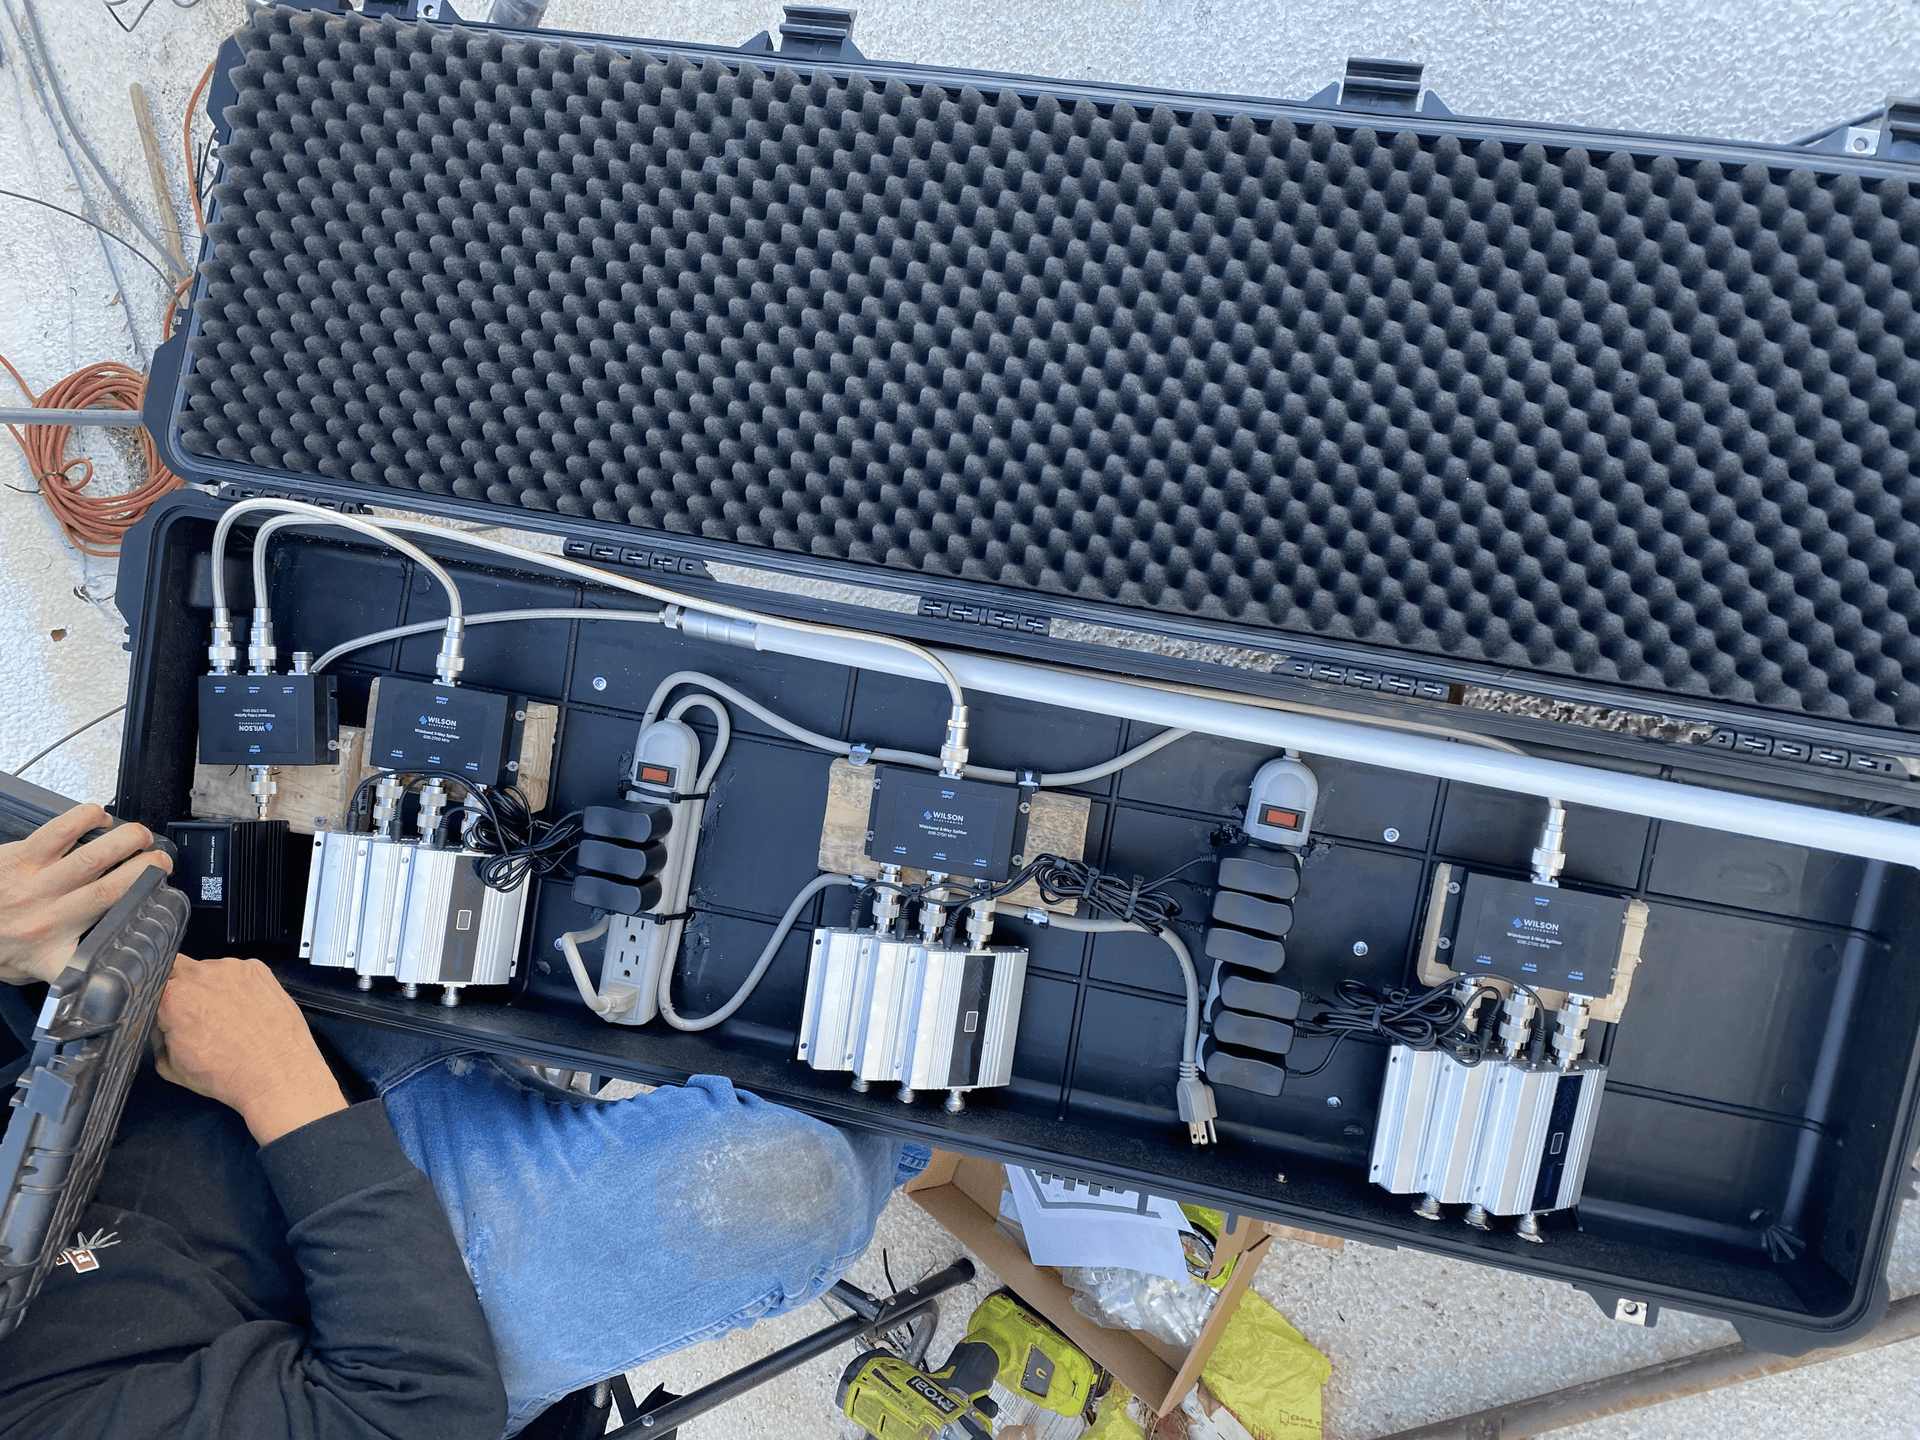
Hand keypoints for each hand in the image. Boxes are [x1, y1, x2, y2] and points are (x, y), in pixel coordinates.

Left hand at [0, 804, 171, 985]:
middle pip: (113, 889)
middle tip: (162, 862)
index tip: (157, 937)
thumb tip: (104, 970)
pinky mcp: (19, 857)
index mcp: (52, 952)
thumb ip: (66, 969)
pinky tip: (99, 819)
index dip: (134, 947)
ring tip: (141, 836)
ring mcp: (33, 884)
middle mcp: (48, 916)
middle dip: (148, 870)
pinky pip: (59, 830)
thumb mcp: (31, 972)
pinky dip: (87, 818)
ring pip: (92, 856)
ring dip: (127, 840)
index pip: (99, 955)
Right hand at [155, 956, 347, 1145]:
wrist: (276, 1073)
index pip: (150, 985)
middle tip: (192, 1013)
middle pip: (178, 969)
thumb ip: (157, 1038)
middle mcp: (201, 976)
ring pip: (208, 969)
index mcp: (172, 998)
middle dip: (179, 987)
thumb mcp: (171, 1066)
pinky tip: (242, 1010)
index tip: (163, 1011)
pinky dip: (236, 986)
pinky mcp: (257, 969)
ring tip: (224, 1016)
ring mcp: (231, 969)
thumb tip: (158, 1027)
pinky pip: (237, 971)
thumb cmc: (230, 1074)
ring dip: (209, 986)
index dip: (156, 1000)